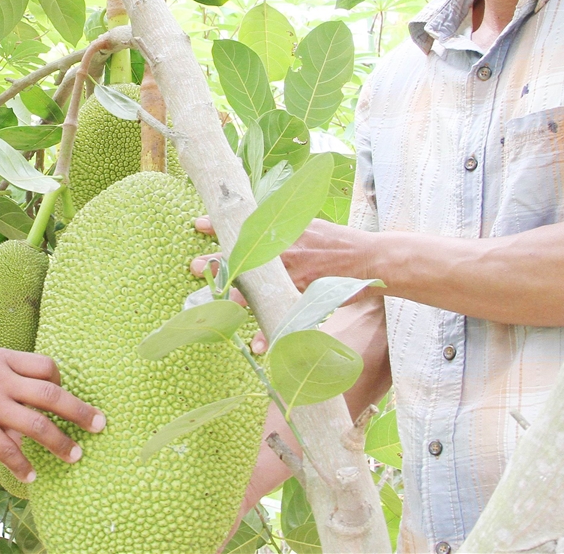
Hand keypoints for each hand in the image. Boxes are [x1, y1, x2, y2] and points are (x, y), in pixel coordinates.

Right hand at [0, 349, 105, 483]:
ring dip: (61, 443)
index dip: (62, 381)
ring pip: (38, 424)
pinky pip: (9, 450)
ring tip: (76, 456)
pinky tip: (31, 475)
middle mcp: (0, 377)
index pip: (46, 365)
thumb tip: (28, 399)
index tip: (69, 396)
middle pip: (52, 392)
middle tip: (100, 425)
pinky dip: (24, 465)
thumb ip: (2, 377)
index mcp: (1, 359)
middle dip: (80, 411)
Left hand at [191, 216, 382, 351]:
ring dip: (233, 300)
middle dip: (216, 263)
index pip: (245, 227)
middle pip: (243, 258)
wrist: (370, 257)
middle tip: (193, 266)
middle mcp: (284, 253)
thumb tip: (260, 218)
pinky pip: (282, 315)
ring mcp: (293, 276)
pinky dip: (270, 332)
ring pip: (257, 291)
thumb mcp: (309, 223)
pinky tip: (256, 345)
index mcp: (283, 233)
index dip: (220, 225)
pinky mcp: (305, 296)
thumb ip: (284, 223)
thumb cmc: (337, 240)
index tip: (198, 224)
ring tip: (215, 312)